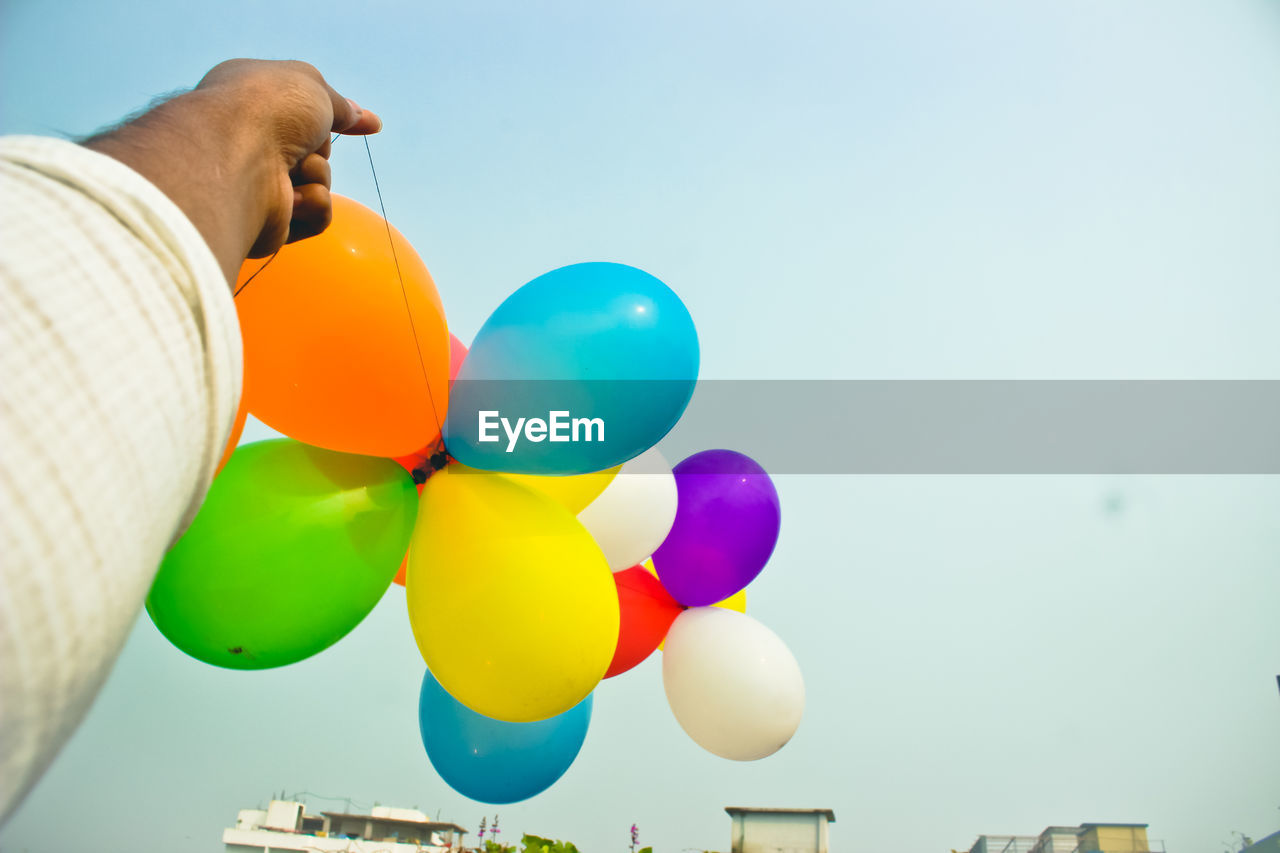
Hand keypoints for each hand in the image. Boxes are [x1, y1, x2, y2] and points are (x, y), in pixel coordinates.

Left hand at [195, 59, 381, 255]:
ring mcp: (258, 182)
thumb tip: (365, 119)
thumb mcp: (312, 88)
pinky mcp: (270, 221)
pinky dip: (312, 204)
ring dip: (316, 174)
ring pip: (319, 182)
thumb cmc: (266, 111)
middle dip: (320, 147)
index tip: (370, 126)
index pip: (303, 111)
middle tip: (302, 141)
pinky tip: (291, 199)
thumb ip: (341, 106)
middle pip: (316, 149)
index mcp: (251, 102)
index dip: (336, 116)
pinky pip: (317, 215)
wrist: (239, 159)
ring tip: (291, 169)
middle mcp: (250, 142)